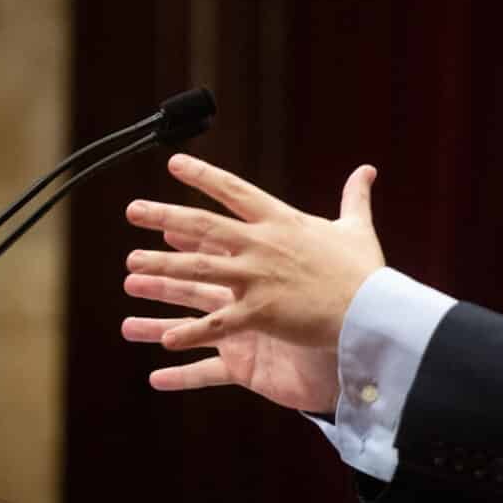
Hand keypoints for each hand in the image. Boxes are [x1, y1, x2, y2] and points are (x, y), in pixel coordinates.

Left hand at [120, 157, 384, 401]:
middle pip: (203, 226)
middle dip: (164, 215)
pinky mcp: (260, 313)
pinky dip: (191, 332)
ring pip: (198, 270)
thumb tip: (368, 169)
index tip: (174, 163)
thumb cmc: (364, 270)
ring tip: (130, 268)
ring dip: (162, 268)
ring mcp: (258, 278)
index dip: (203, 175)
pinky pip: (217, 323)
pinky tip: (164, 339)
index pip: (235, 191)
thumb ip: (355, 197)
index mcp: (282, 222)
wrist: (372, 309)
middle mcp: (262, 245)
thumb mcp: (357, 228)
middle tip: (132, 210)